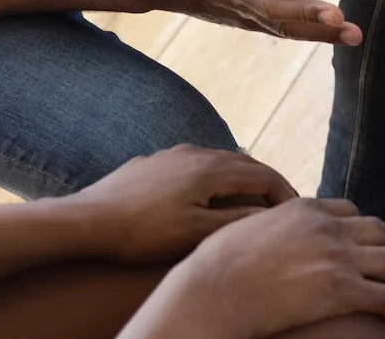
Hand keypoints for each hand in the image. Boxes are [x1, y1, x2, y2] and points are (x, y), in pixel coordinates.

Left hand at [64, 145, 296, 265]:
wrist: (87, 219)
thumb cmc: (142, 231)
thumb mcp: (194, 233)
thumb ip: (235, 221)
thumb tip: (269, 214)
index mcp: (210, 169)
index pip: (263, 175)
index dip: (285, 192)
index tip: (297, 210)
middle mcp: (195, 152)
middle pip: (246, 163)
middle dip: (268, 183)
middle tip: (283, 204)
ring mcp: (173, 154)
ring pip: (221, 162)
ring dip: (242, 179)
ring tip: (252, 200)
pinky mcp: (155, 162)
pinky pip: (197, 164)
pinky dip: (216, 178)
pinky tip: (208, 194)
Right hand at [143, 0, 361, 44]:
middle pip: (275, 9)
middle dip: (307, 14)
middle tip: (338, 17)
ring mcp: (241, 11)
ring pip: (282, 26)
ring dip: (318, 33)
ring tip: (352, 35)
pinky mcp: (245, 20)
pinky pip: (280, 31)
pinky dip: (308, 36)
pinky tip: (338, 37)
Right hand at [170, 199, 384, 338]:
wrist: (212, 290)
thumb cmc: (216, 266)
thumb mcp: (248, 226)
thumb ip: (272, 224)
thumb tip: (271, 233)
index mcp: (306, 209)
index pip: (352, 212)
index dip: (368, 230)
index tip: (375, 245)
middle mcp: (328, 227)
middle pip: (381, 233)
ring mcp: (337, 256)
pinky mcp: (341, 289)